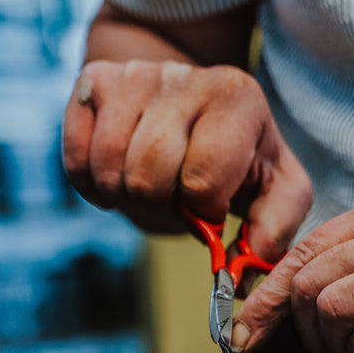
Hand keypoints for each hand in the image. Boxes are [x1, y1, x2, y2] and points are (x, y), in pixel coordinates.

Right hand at [61, 59, 312, 261]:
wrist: (192, 103)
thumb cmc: (239, 156)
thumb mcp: (276, 188)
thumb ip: (273, 231)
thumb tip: (237, 277)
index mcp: (238, 99)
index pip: (202, 180)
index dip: (203, 211)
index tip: (211, 205)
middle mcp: (186, 78)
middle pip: (147, 176)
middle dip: (160, 205)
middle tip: (176, 196)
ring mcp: (135, 74)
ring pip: (108, 168)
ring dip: (126, 196)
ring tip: (150, 184)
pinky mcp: (94, 80)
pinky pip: (77, 159)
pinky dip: (93, 186)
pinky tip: (119, 175)